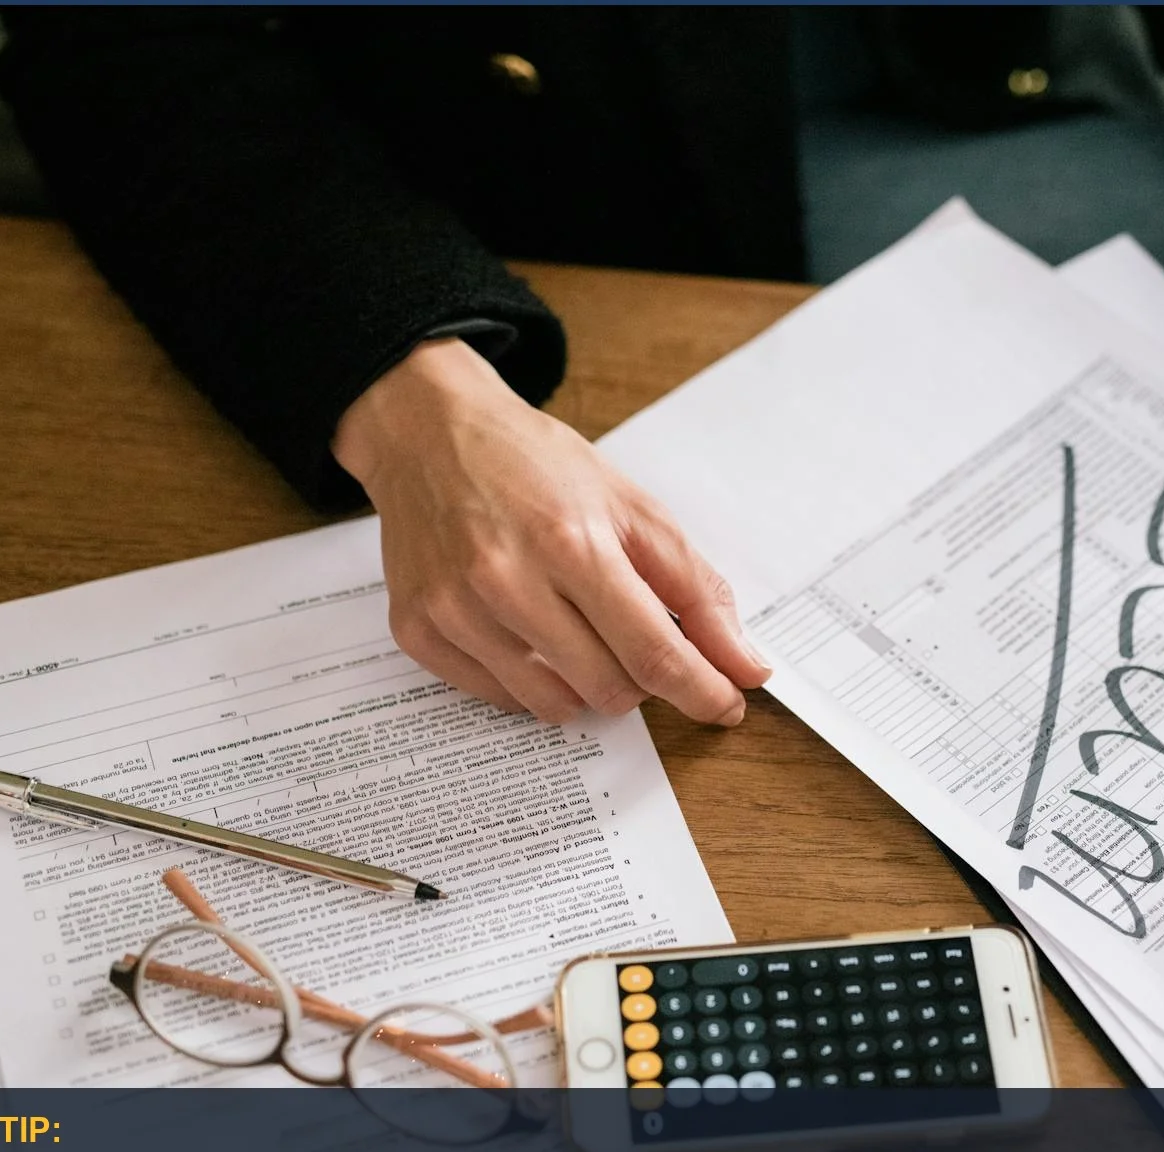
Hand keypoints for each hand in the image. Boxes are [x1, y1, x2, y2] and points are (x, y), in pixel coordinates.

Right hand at [332, 338, 770, 723]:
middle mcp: (506, 580)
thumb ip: (696, 590)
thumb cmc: (537, 466)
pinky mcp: (418, 631)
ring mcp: (455, 610)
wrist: (430, 434)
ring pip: (556, 705)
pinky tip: (530, 632)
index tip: (727, 705)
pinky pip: (502, 699)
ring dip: (589, 685)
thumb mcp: (633, 509)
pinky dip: (533, 682)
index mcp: (571, 542)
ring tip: (580, 630)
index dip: (701, 690)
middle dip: (642, 679)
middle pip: (609, 688)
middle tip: (636, 638)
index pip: (654, 652)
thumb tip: (744, 666)